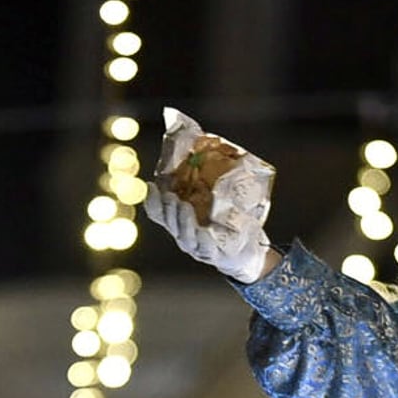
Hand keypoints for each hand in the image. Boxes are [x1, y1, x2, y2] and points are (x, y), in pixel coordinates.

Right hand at [141, 181, 276, 283]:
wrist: (246, 251)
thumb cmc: (228, 223)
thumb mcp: (215, 200)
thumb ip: (204, 180)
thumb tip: (196, 141)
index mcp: (181, 221)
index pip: (159, 212)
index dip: (152, 200)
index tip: (151, 186)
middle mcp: (185, 235)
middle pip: (170, 223)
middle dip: (167, 209)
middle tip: (169, 195)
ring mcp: (198, 247)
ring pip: (185, 236)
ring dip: (182, 222)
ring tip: (183, 206)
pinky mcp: (216, 255)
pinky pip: (207, 249)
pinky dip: (203, 241)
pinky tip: (203, 233)